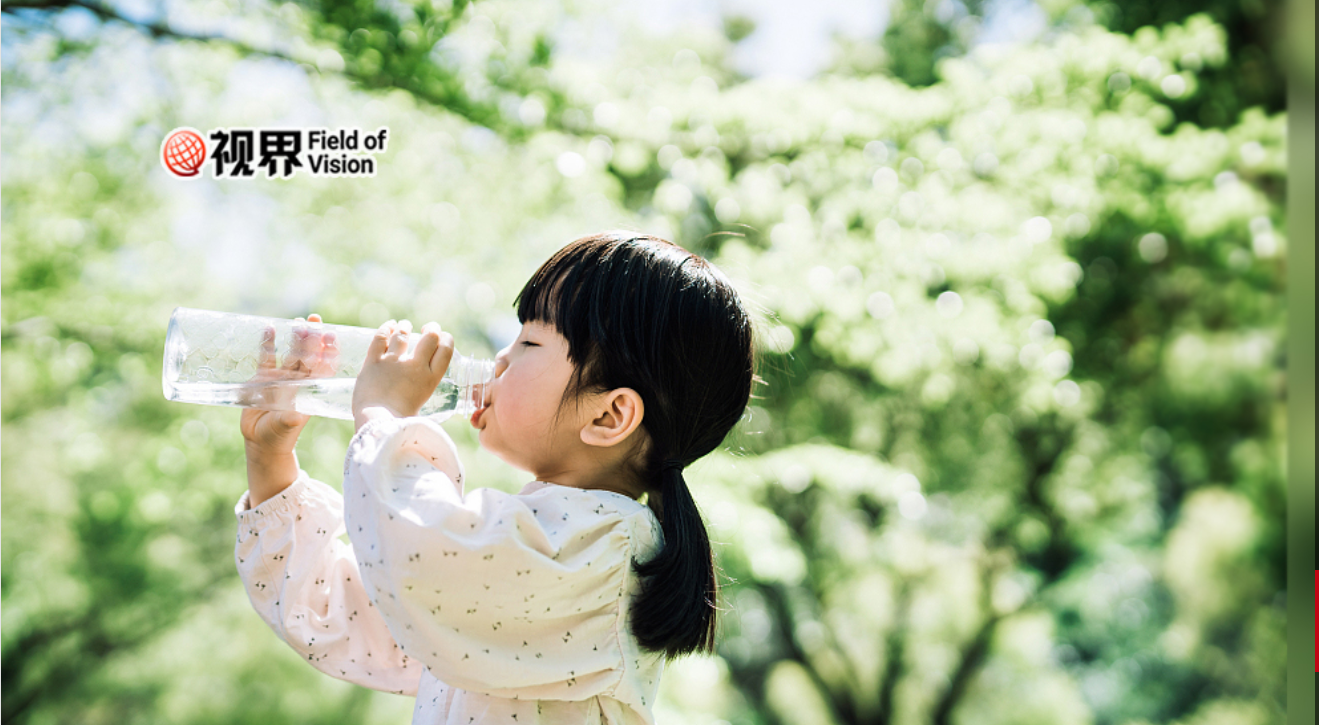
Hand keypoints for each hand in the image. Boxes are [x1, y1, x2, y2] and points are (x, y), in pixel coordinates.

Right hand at [240, 313, 339, 457]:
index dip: (328, 352)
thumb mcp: (284, 427)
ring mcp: (281, 378)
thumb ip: (289, 420)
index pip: (323, 367)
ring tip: (298, 321)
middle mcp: (298, 381)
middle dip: (313, 338)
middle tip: (316, 320)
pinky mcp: (263, 377)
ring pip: (291, 352)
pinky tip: (270, 327)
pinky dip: (268, 343)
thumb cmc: (278, 435)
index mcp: (309, 390)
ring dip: (295, 337)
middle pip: (308, 355)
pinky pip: (267, 356)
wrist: (261, 440)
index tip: (332, 336)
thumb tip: (294, 416)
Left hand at [352, 319, 453, 430]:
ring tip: (405, 325)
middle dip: (431, 328)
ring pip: (403, 333)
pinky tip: (389, 325)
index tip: (442, 337)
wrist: (377, 425)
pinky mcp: (373, 362)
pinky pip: (380, 338)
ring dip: (405, 327)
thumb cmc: (399, 422)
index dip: (447, 339)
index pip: (446, 350)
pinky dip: (386, 328)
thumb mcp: (420, 404)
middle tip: (428, 328)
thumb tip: (416, 390)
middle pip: (430, 337)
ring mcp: (393, 363)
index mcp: (430, 379)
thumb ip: (419, 390)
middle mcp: (415, 367)